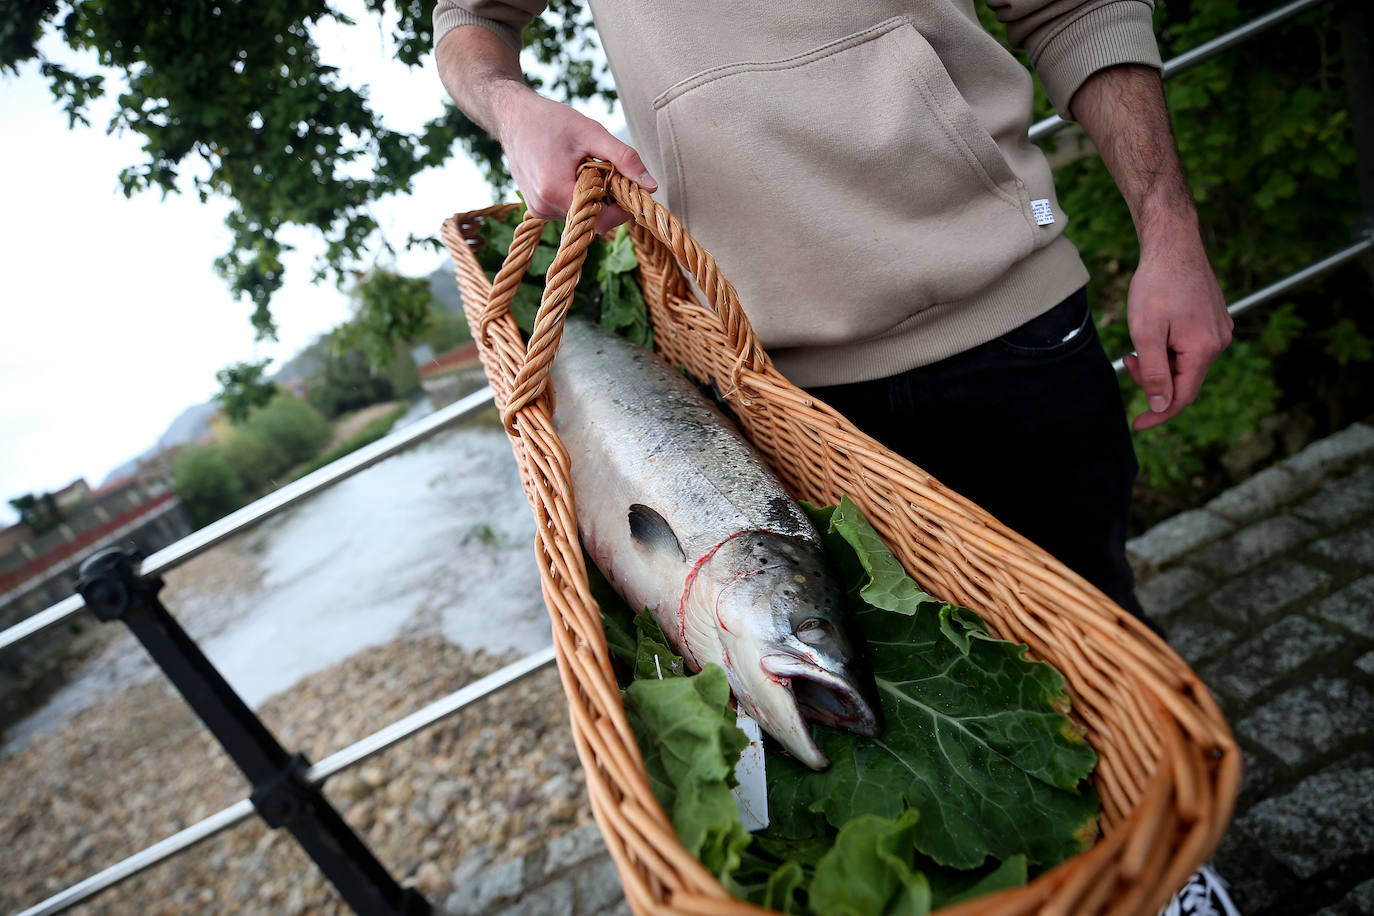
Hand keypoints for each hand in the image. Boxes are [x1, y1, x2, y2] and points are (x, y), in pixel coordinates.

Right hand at [435, 25, 655, 234]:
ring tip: (587, 167)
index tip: (630, 187)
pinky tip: (573, 172)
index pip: (601, 220)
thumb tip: (651, 185)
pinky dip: (578, 196)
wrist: (512, 116)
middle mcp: (544, 207)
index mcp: (555, 191)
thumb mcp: (592, 133)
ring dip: (593, 197)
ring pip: (580, 216)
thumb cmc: (551, 120)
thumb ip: (623, 158)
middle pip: (592, 219)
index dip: (621, 209)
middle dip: (608, 200)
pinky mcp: (536, 208)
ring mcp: (538, 210)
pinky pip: (568, 210)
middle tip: (610, 171)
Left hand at [1122, 235, 1231, 430]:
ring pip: (1185, 363)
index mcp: (1204, 349)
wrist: (1173, 245)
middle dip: (1152, 377)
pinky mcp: (1215, 319)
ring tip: (1139, 340)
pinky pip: (1190, 347)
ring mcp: (1220, 330)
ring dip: (1159, 360)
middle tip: (1128, 358)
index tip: (1136, 425)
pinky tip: (1156, 329)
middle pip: (1182, 380)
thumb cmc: (1156, 285)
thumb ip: (1155, 373)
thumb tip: (1161, 406)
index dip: (1158, 414)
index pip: (1182, 397)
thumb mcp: (1146, 333)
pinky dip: (1169, 347)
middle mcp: (1219, 342)